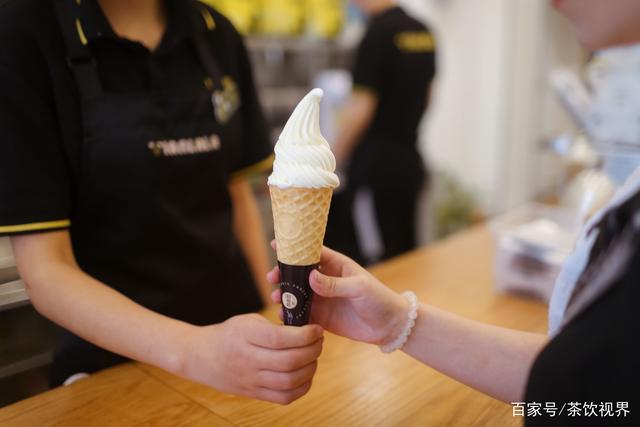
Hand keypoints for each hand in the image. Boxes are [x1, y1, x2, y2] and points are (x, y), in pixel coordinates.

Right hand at [179, 313, 322, 403]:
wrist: (201, 356)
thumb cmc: (229, 334)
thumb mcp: (248, 321)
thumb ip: (274, 327)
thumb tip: (306, 332)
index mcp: (245, 335)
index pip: (280, 339)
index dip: (305, 335)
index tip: (317, 329)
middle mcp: (247, 359)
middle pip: (289, 361)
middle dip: (312, 350)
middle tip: (319, 341)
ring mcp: (250, 380)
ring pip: (289, 381)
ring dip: (310, 368)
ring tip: (313, 356)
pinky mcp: (254, 393)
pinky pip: (284, 397)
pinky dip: (302, 387)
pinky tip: (305, 374)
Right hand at [268, 247, 407, 345]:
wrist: (389, 326)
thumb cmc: (378, 299)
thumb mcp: (359, 288)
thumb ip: (334, 284)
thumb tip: (310, 277)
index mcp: (336, 265)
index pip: (311, 252)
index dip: (294, 248)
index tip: (276, 244)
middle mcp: (326, 280)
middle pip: (299, 273)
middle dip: (284, 274)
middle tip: (272, 278)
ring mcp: (322, 299)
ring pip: (297, 294)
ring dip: (285, 295)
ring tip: (277, 299)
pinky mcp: (321, 317)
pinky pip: (302, 314)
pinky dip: (291, 314)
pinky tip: (284, 316)